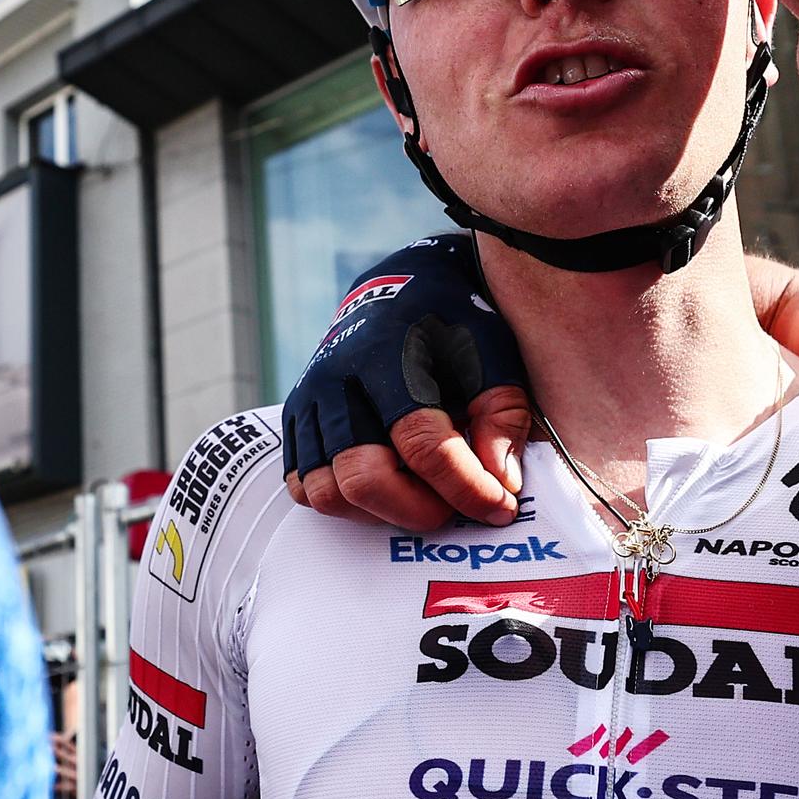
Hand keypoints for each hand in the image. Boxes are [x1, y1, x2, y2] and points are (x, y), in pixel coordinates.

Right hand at [282, 238, 534, 529]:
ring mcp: (309, 400)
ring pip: (328, 491)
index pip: (423, 442)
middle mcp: (337, 379)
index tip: (500, 505)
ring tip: (423, 500)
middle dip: (417, 510)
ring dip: (381, 513)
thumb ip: (502, 415)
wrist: (403, 286)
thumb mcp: (494, 353)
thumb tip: (501, 482)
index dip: (466, 486)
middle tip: (456, 509)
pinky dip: (346, 503)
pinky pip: (305, 486)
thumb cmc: (455, 323)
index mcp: (389, 355)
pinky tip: (388, 490)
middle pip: (363, 476)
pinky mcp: (296, 419)